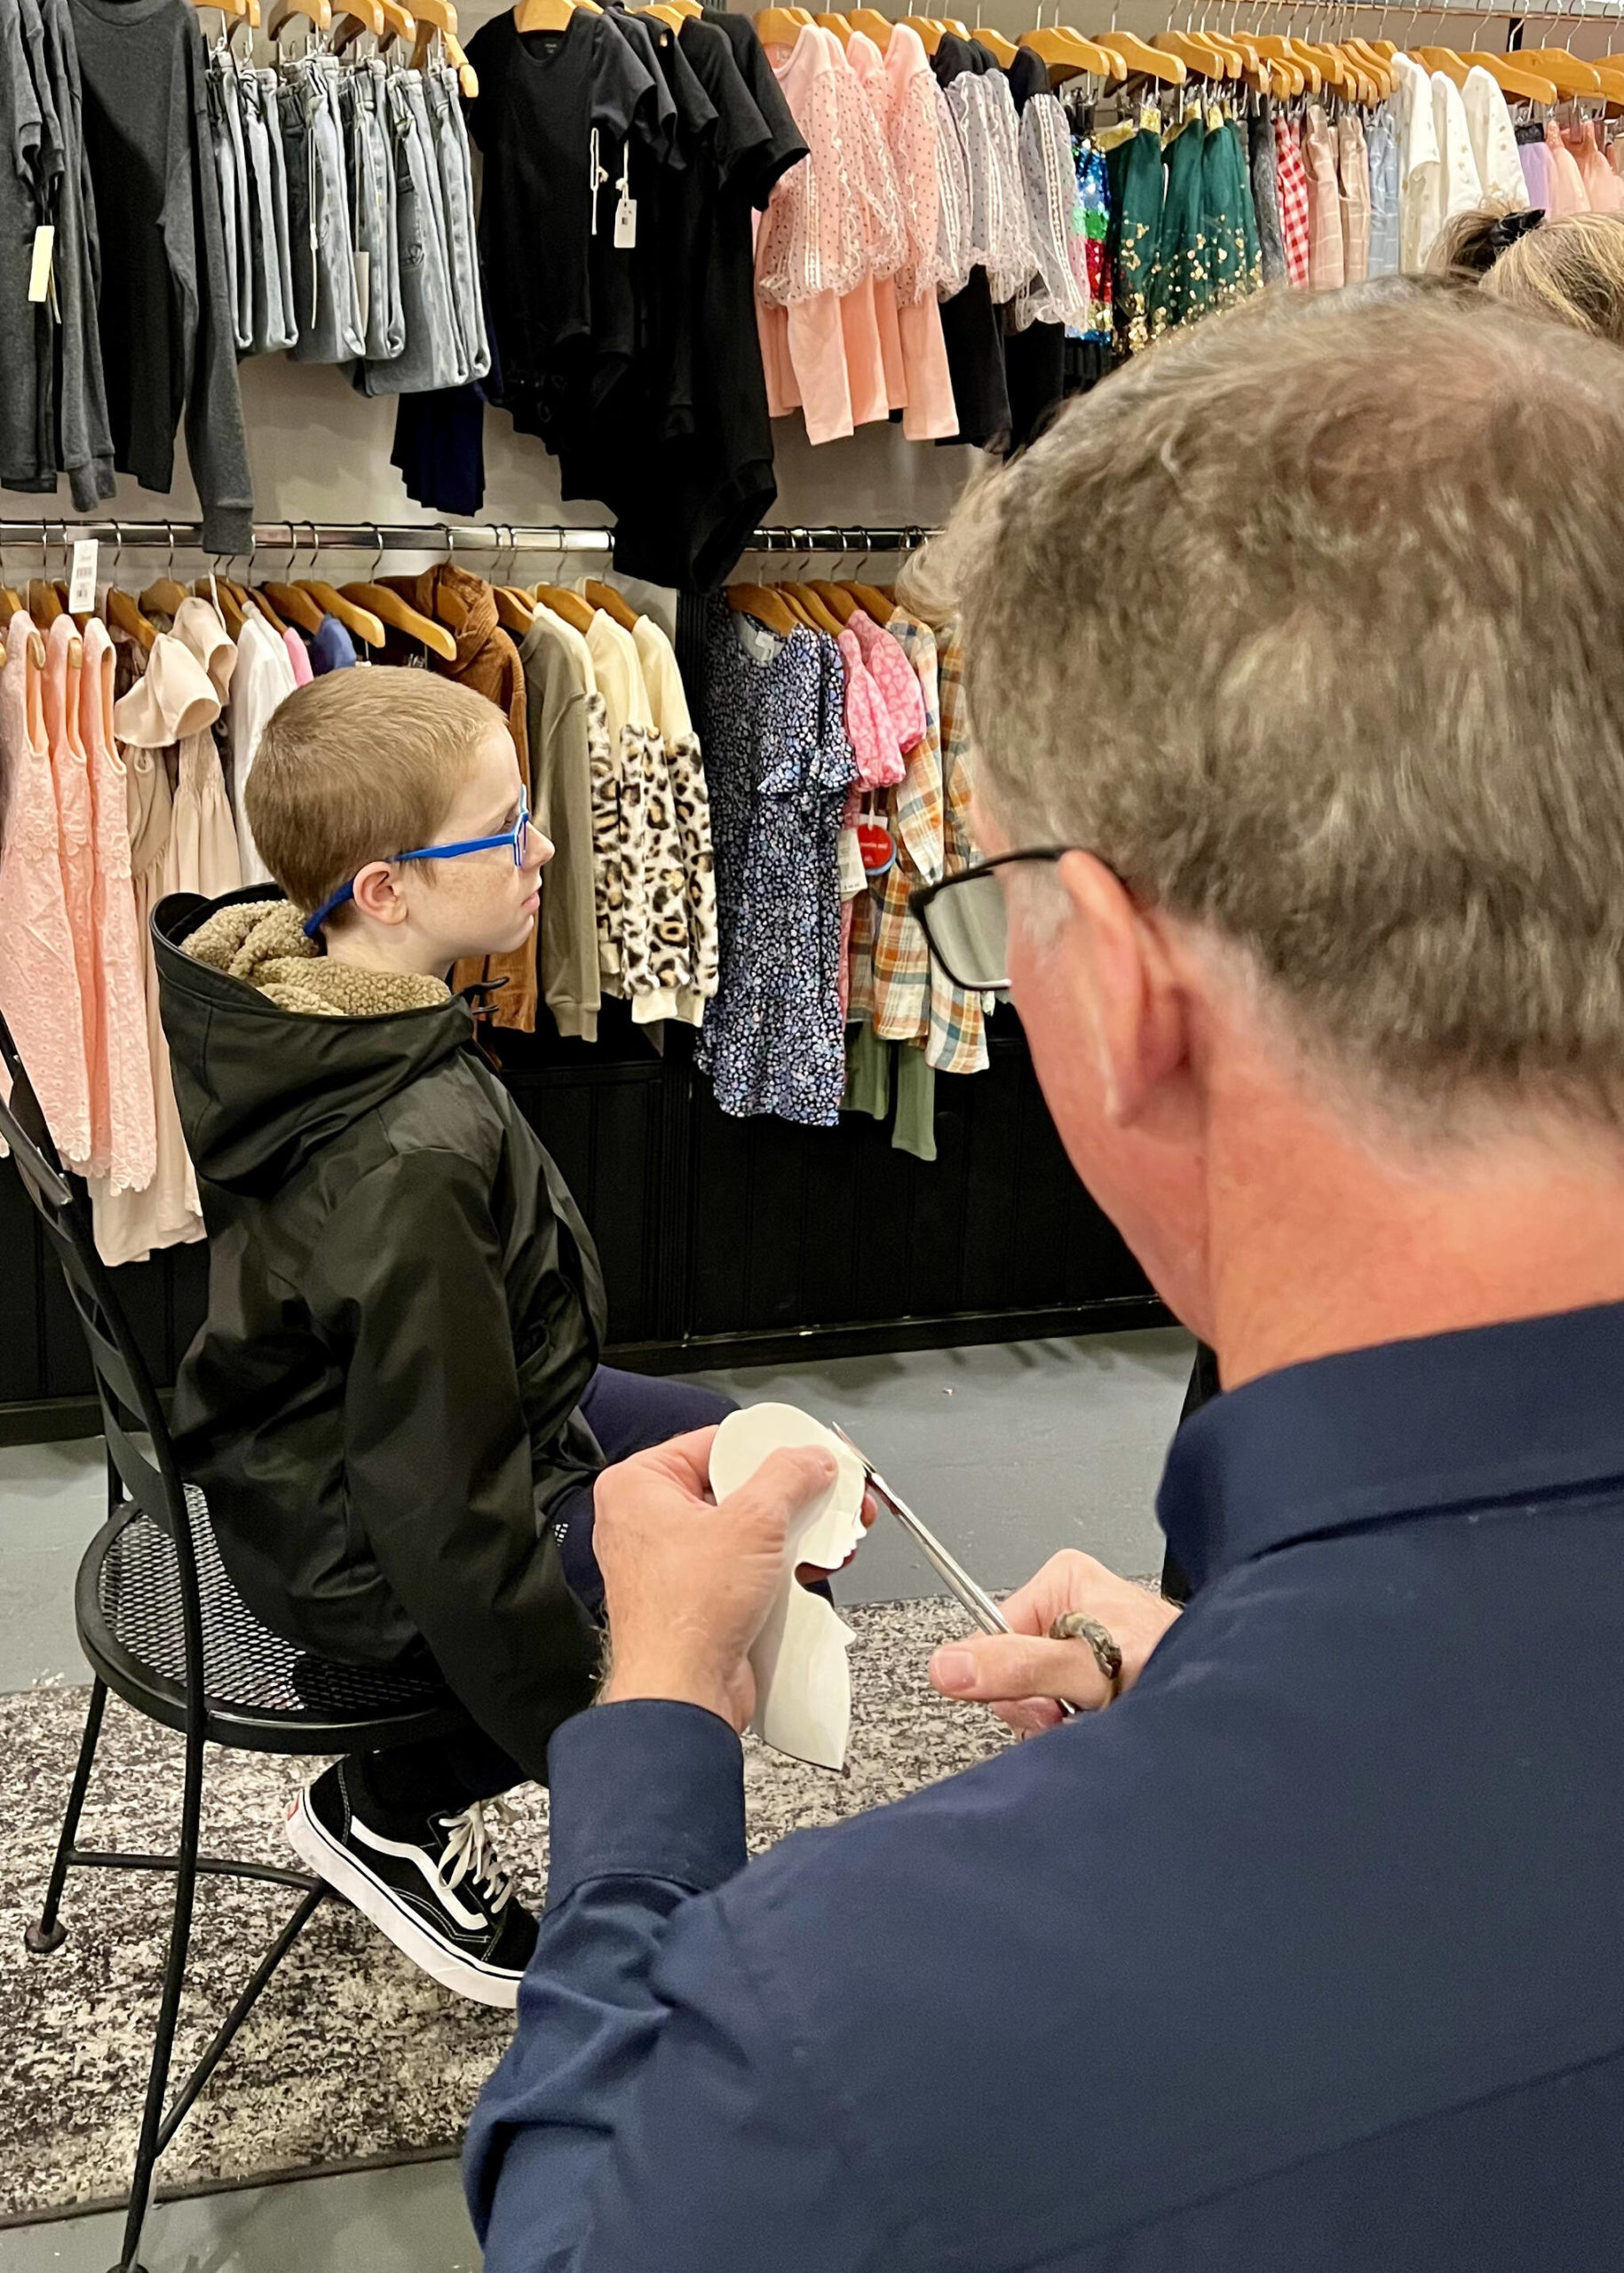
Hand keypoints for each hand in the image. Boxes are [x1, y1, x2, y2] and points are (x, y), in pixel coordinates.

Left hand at [593, 1429, 839, 1731]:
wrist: (684, 1696)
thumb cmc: (683, 1618)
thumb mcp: (752, 1523)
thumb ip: (788, 1477)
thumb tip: (809, 1458)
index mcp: (640, 1485)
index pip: (715, 1443)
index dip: (768, 1446)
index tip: (807, 1450)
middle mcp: (648, 1520)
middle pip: (737, 1486)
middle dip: (791, 1495)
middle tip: (828, 1492)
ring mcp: (674, 1562)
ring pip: (747, 1528)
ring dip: (794, 1531)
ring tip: (829, 1531)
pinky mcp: (700, 1597)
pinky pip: (746, 1565)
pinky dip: (781, 1564)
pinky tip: (813, 1564)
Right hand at [927, 1550, 1180, 1732]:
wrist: (1222, 1704)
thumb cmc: (1175, 1665)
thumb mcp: (1088, 1668)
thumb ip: (1018, 1668)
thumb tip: (949, 1666)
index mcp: (1062, 1581)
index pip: (989, 1635)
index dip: (1007, 1679)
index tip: (1040, 1698)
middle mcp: (1069, 1608)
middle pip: (1007, 1670)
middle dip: (1037, 1704)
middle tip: (1077, 1709)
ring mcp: (1080, 1645)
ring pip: (1029, 1696)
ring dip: (1057, 1720)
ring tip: (1099, 1714)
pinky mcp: (1092, 1677)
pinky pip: (1053, 1709)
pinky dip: (1073, 1726)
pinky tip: (1101, 1722)